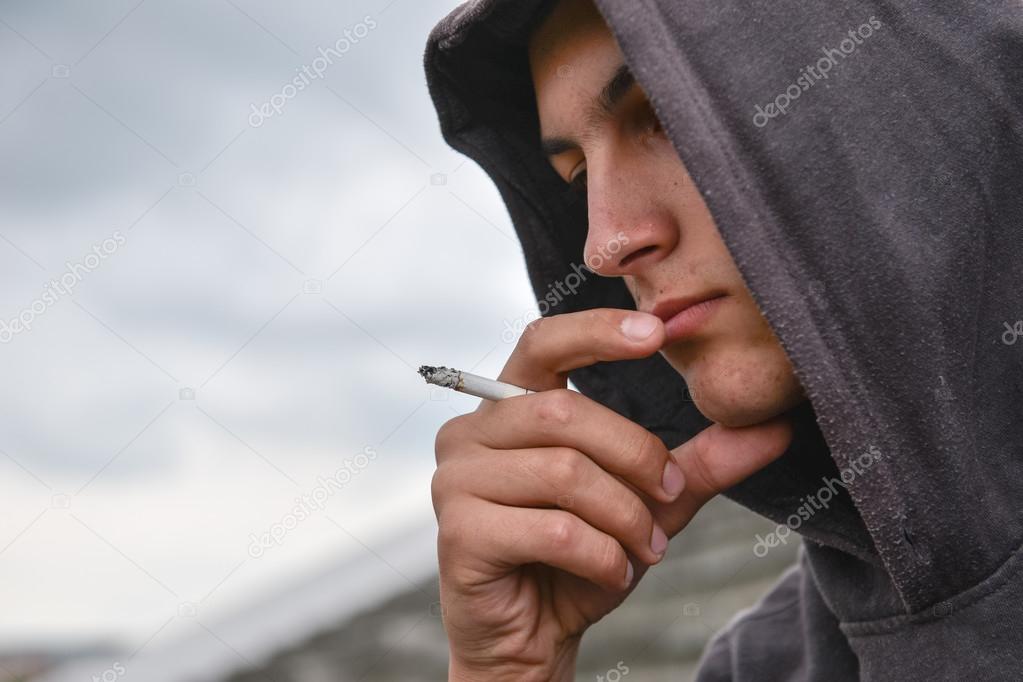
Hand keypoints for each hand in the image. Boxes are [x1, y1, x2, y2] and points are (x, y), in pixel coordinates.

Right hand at [431, 309, 791, 680]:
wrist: (530, 638)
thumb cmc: (577, 560)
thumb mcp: (645, 504)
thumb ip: (695, 464)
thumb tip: (774, 430)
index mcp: (508, 408)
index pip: (542, 341)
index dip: (596, 330)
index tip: (657, 333)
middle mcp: (471, 433)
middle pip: (566, 413)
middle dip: (636, 458)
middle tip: (669, 499)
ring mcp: (455, 480)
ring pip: (565, 472)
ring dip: (625, 517)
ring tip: (643, 549)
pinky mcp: (458, 532)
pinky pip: (554, 530)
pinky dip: (603, 557)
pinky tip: (613, 574)